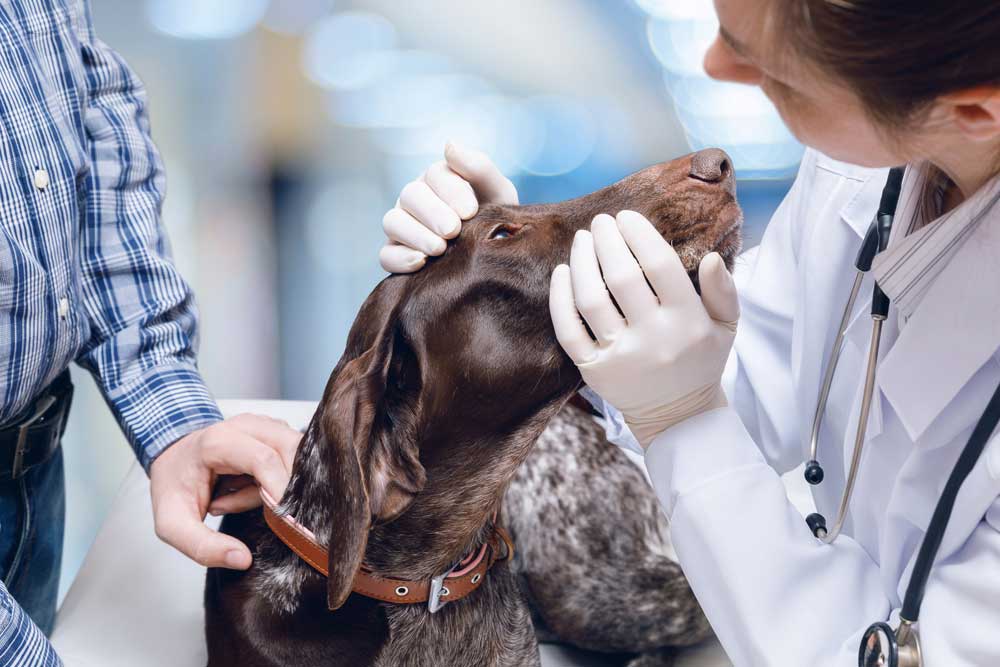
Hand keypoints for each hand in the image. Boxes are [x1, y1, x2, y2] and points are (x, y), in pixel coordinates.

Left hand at [149, 414, 301, 568]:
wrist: (173, 456)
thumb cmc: (173, 485)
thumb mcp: (173, 525)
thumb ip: (202, 546)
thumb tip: (243, 559)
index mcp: (218, 441)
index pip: (264, 459)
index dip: (280, 490)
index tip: (286, 521)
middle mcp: (246, 426)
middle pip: (289, 449)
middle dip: (287, 487)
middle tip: (264, 514)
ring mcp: (264, 425)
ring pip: (297, 451)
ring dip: (284, 483)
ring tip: (247, 499)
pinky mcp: (276, 432)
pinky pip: (295, 455)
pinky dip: (283, 478)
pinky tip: (254, 490)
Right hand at [380, 141, 517, 272]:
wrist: (494, 252)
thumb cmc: (495, 216)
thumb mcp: (498, 191)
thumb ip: (479, 168)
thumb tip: (449, 145)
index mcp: (438, 178)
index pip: (435, 175)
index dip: (451, 192)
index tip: (470, 211)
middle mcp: (416, 199)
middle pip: (410, 196)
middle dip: (433, 213)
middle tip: (453, 230)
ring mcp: (403, 225)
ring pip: (392, 222)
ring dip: (415, 234)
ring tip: (440, 248)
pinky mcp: (397, 253)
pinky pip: (386, 255)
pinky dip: (400, 259)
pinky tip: (421, 262)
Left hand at [549, 211, 738, 448]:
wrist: (677, 416)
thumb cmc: (700, 361)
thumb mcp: (725, 328)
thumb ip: (723, 292)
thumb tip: (711, 257)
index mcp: (687, 321)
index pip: (659, 265)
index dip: (639, 234)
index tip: (627, 217)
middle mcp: (652, 338)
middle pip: (621, 276)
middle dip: (607, 240)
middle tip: (601, 221)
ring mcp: (619, 356)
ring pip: (590, 299)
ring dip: (582, 262)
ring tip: (582, 239)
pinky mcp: (593, 371)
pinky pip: (568, 330)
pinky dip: (560, 299)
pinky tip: (562, 272)